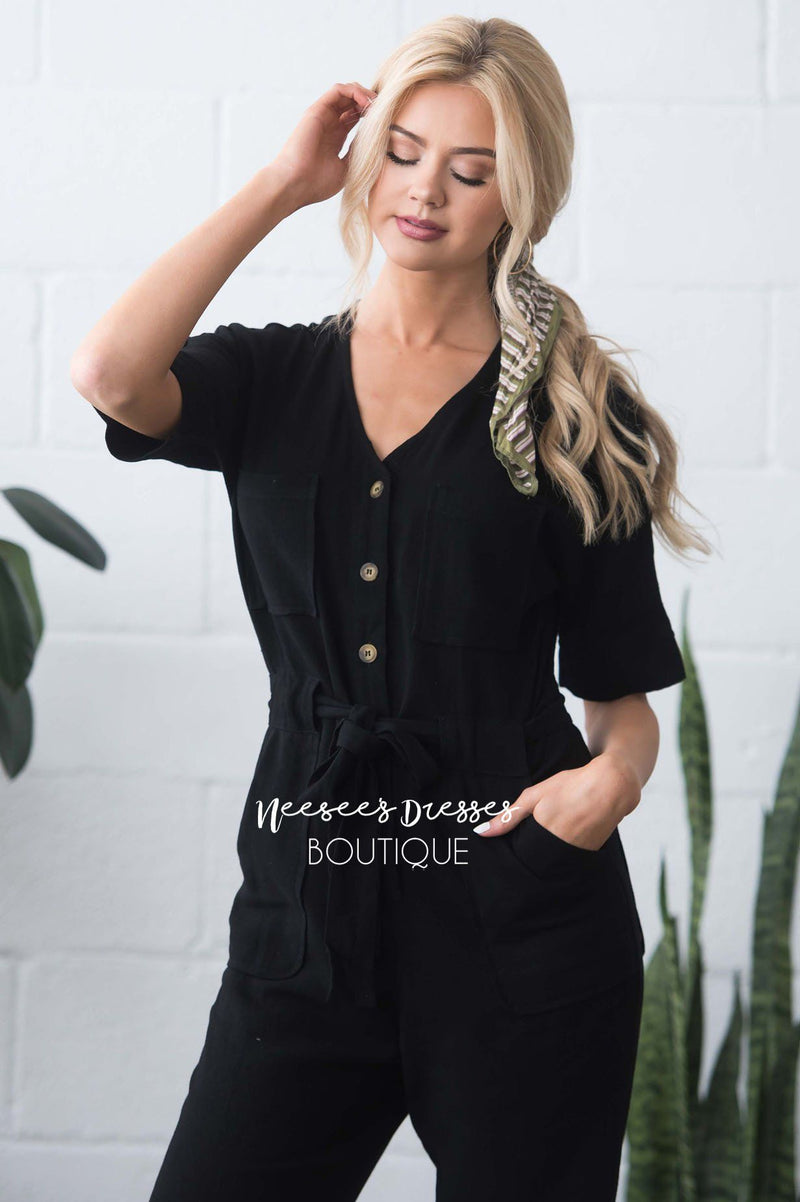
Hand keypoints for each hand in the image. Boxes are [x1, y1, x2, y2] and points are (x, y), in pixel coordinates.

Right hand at [270, 81, 377, 208]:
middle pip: (353, 102)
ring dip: (365, 94)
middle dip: (371, 103)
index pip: (356, 117)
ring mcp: (323, 116)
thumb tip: (376, 141)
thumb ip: (358, 152)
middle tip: (386, 111)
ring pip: (347, 93)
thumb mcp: (346, 168)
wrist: (295, 185)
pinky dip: (355, 91)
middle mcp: (330, 124)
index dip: (372, 116)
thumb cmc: (317, 183)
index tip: (387, 122)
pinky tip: (366, 102)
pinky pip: (338, 90)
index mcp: (336, 138)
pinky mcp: (317, 110)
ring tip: (377, 105)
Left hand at [473, 751, 641, 850]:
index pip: (521, 858)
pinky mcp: (590, 853)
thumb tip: (481, 832)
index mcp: (544, 835)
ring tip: (552, 830)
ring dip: (547, 852)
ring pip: (553, 860)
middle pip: (536, 861)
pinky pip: (569, 857)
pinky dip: (563, 849)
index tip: (510, 847)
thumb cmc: (571, 786)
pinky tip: (566, 831)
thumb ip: (508, 817)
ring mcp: (577, 853)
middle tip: (532, 835)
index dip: (515, 853)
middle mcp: (561, 849)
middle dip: (530, 854)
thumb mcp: (535, 795)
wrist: (612, 785)